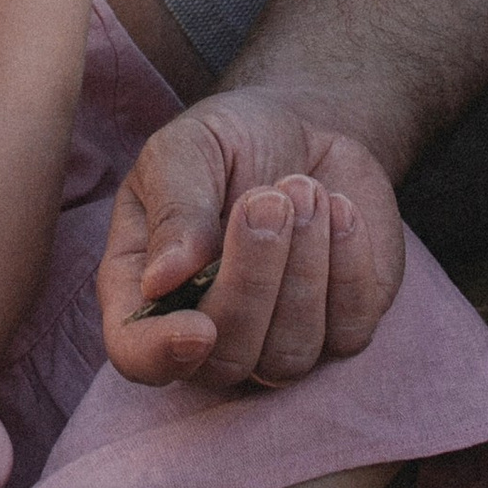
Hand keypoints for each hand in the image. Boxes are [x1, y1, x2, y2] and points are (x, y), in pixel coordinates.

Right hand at [96, 91, 404, 390]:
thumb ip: (173, 209)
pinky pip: (349, 332)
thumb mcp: (186, 148)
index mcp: (144, 288)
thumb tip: (160, 282)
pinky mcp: (339, 328)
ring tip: (303, 188)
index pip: (137, 355)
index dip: (161, 355)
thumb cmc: (229, 141)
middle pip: (226, 360)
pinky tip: (340, 208)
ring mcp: (276, 340)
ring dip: (304, 269)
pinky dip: (349, 268)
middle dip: (253, 281)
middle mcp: (207, 330)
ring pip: (289, 356)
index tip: (198, 328)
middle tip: (269, 198)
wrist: (304, 127)